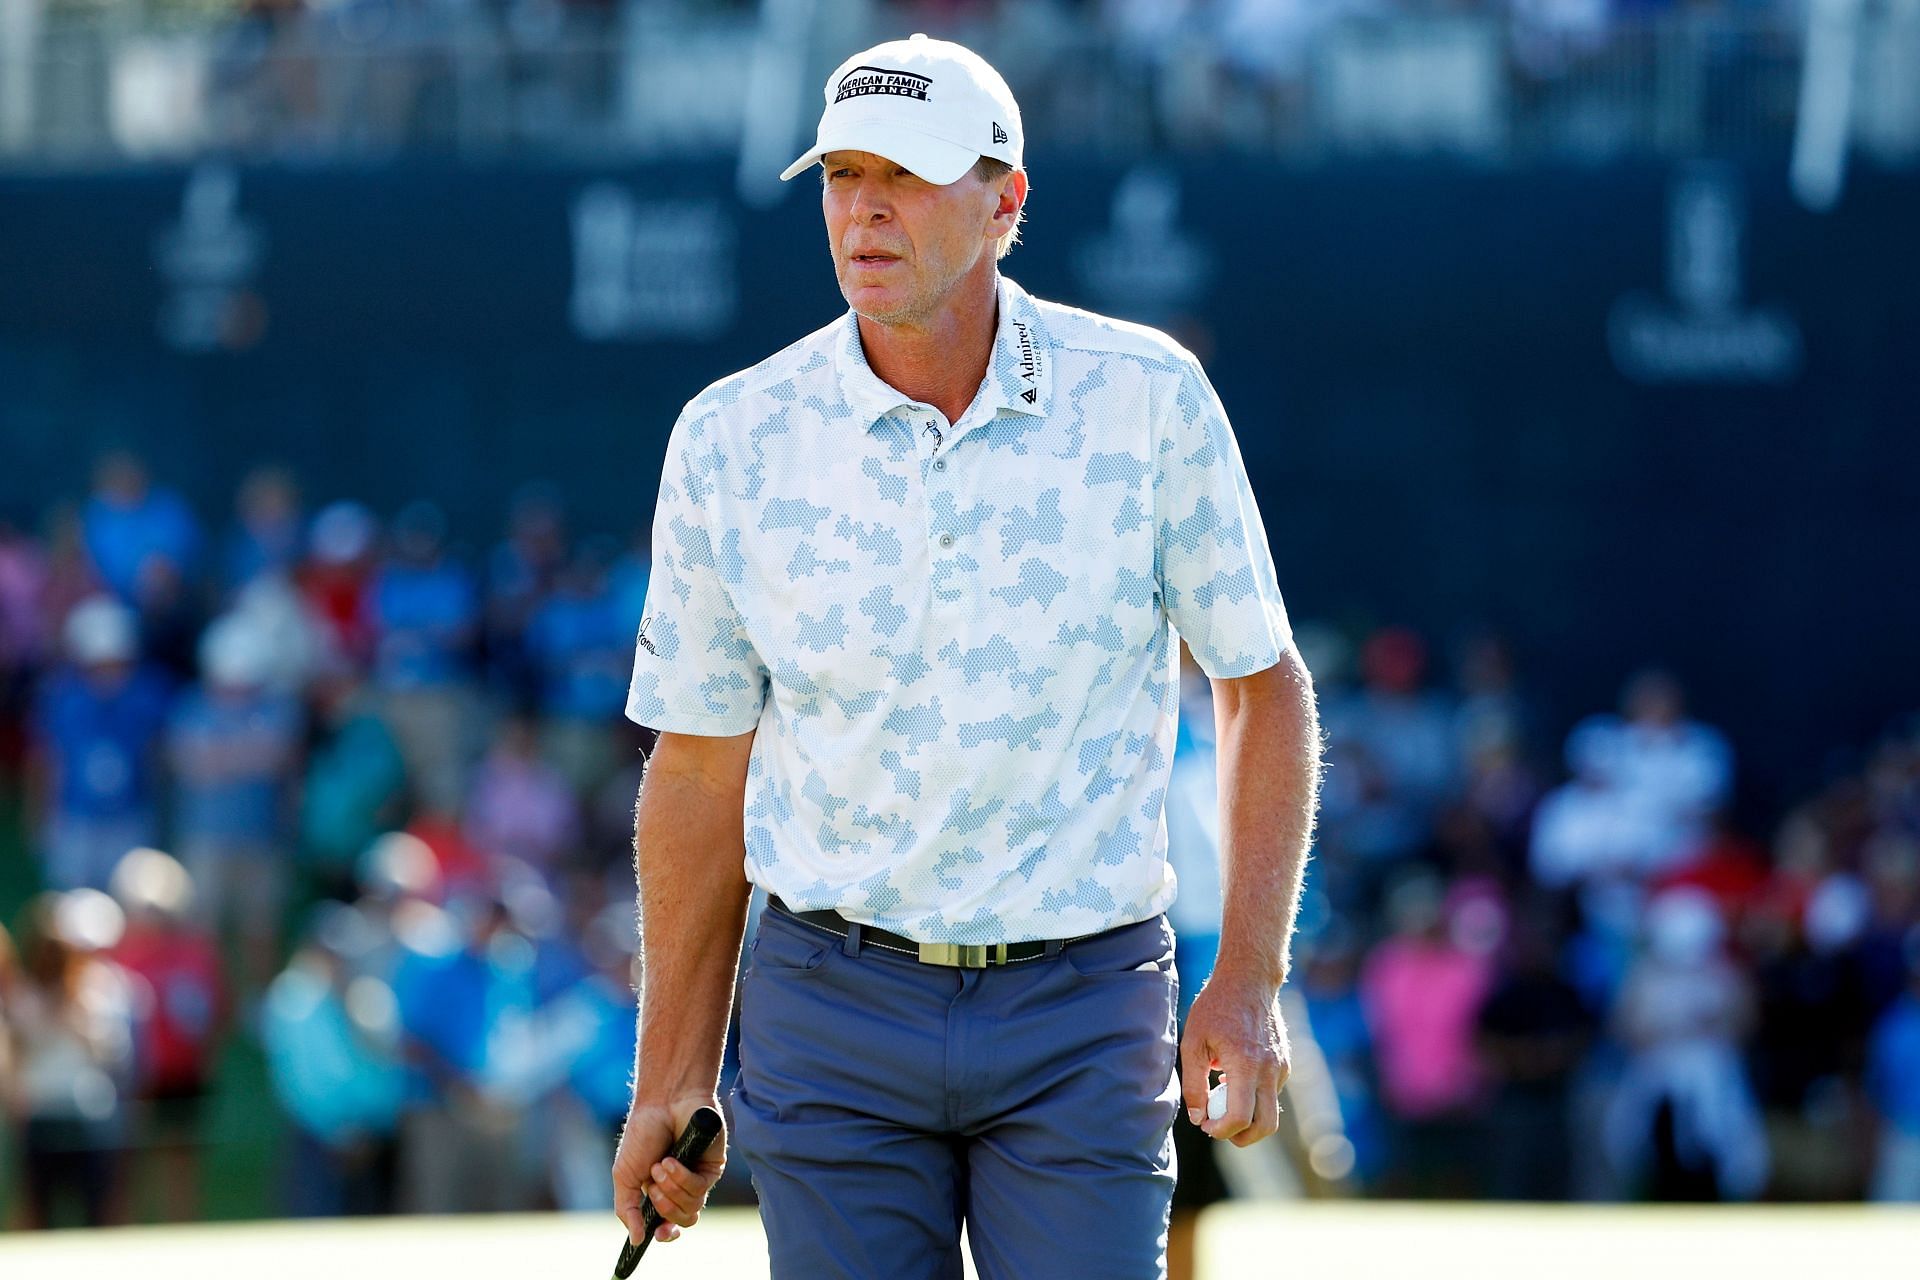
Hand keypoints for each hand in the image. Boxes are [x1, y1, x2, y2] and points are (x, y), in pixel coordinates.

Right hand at [612, 1097, 726, 1245]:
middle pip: (682, 1219)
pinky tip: (673, 1160)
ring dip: (671, 1189)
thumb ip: (627, 1210)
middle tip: (652, 1186)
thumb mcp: (625, 1176)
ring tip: (660, 1165)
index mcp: (661, 1193)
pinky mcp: (713, 1167)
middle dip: (664, 1206)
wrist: (662, 1104)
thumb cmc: (643, 1135)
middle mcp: (682, 1189)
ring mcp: (699, 1178)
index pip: (668, 1225)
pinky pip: (700, 1188)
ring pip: (692, 1208)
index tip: (657, 1234)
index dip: (665, 1233)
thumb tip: (637, 1241)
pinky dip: (682, 1177)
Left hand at [1179, 970, 1290, 1146]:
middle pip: (1266, 1126)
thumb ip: (1193, 1083)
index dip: (1221, 1130)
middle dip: (1242, 1138)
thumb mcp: (1193, 1042)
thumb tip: (1199, 1117)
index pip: (1240, 1117)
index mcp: (1245, 1064)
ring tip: (1221, 1097)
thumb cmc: (1216, 1008)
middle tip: (1218, 1128)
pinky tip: (1234, 1078)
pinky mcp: (1285, 1064)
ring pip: (1270, 1111)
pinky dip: (1254, 1098)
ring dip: (1247, 1117)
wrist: (1249, 980)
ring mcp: (1282, 1068)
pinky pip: (1272, 1094)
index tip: (1205, 1124)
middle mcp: (1270, 1070)